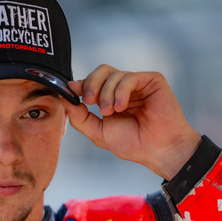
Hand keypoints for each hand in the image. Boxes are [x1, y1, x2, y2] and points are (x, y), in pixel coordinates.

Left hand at [63, 65, 201, 179]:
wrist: (157, 150)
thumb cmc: (133, 143)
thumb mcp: (98, 132)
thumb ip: (80, 117)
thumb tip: (64, 98)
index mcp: (111, 98)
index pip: (93, 82)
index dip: (81, 85)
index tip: (72, 92)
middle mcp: (124, 89)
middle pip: (101, 71)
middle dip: (90, 84)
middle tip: (89, 101)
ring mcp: (138, 84)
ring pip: (113, 74)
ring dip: (106, 94)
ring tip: (110, 112)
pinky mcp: (152, 80)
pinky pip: (129, 77)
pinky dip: (120, 91)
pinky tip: (121, 107)